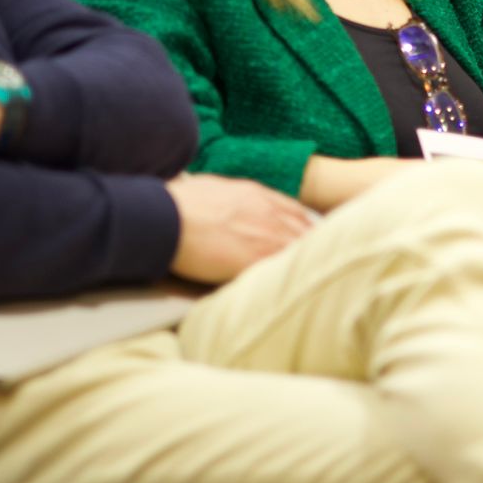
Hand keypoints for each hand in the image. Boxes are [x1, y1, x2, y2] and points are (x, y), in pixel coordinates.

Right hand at [165, 173, 314, 282]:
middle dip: (314, 248)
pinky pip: (285, 273)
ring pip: (302, 253)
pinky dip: (291, 282)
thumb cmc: (179, 202)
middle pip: (307, 233)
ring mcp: (266, 237)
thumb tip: (226, 203)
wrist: (164, 217)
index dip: (304, 228)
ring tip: (311, 282)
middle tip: (318, 264)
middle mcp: (269, 214)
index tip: (309, 239)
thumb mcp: (213, 188)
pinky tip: (293, 293)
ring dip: (306, 266)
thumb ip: (232, 197)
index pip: (296, 213)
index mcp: (258, 195)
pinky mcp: (256, 262)